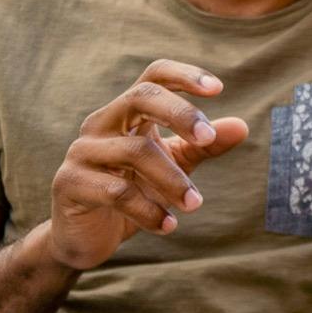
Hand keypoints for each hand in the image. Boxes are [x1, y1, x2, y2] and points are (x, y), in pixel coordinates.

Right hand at [43, 61, 248, 270]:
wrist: (87, 237)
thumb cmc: (133, 192)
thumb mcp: (173, 165)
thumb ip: (203, 147)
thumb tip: (242, 126)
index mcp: (127, 114)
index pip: (153, 77)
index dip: (184, 75)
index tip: (218, 89)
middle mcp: (101, 124)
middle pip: (140, 96)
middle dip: (180, 114)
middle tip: (208, 139)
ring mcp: (82, 152)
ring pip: (135, 151)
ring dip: (173, 180)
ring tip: (195, 204)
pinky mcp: (69, 184)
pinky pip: (116, 192)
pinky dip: (148, 210)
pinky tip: (168, 225)